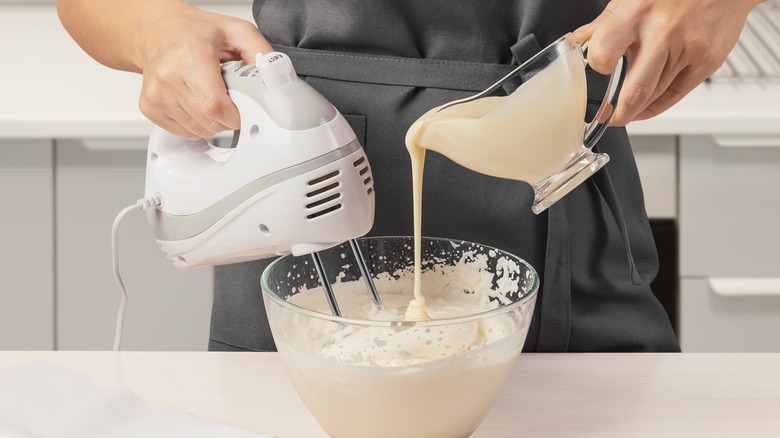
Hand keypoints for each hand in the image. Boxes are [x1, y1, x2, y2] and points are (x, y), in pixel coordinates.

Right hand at [137, 5, 271, 138]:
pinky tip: (196, 102)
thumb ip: (261, 53)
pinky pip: (184, 132)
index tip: (243, 109)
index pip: (214, 105)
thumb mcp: (236, 31)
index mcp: (190, 55)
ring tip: (210, 95)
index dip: (234, 115)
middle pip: (208, 122)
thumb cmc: (196, 32)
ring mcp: (156, 94)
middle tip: (229, 99)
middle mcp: (168, 75)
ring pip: (197, 131)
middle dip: (227, 119)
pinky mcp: (150, 107)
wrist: (158, 31)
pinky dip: (197, 124)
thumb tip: (277, 76)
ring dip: (212, 122)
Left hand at [574, 0, 762, 125]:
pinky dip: (656, 106)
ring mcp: (689, 50)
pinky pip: (675, 95)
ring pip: (654, 96)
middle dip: (618, 113)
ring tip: (627, 108)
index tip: (597, 69)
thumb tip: (579, 41)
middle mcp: (664, 33)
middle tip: (609, 116)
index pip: (603, 53)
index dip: (596, 65)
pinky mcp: (707, 62)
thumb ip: (606, 22)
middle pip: (635, 90)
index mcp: (638, 12)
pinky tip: (646, 106)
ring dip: (637, 109)